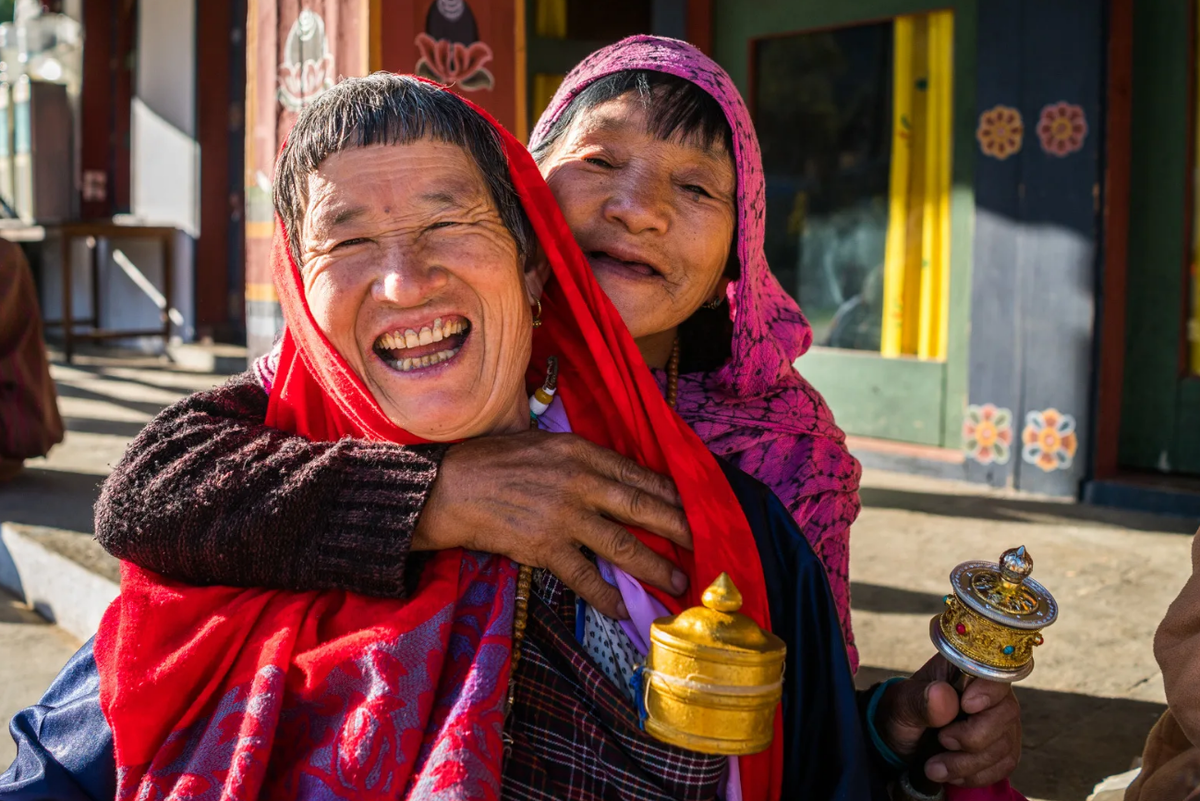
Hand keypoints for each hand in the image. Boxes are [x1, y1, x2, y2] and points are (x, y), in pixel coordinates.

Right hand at [414, 429, 691, 618]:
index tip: (694, 508)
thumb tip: (621, 478)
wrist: (450, 488)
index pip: (639, 475)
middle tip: (704, 544)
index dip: (672, 495)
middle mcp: (580, 483)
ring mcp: (564, 517)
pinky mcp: (544, 548)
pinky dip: (606, 596)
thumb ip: (583, 459)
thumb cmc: (495, 461)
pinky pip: (585, 577)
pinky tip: (624, 611)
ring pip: (623, 546)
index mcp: (582, 453)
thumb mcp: (545, 444)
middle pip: (643, 508)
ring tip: (678, 583)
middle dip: (679, 529)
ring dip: (656, 567)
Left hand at [876, 654, 1020, 786]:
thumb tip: (943, 696)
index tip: (967, 706)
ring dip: (968, 763)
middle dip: (973, 737)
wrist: (903, 740)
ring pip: (1004, 744)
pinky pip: (1004, 764)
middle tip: (941, 740)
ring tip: (934, 767)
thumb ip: (920, 699)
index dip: (988, 691)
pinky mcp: (1004, 747)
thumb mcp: (901, 704)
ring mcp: (1001, 720)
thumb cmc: (903, 712)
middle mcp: (991, 692)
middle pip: (1005, 713)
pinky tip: (953, 774)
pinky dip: (976, 775)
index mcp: (965, 669)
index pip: (993, 673)